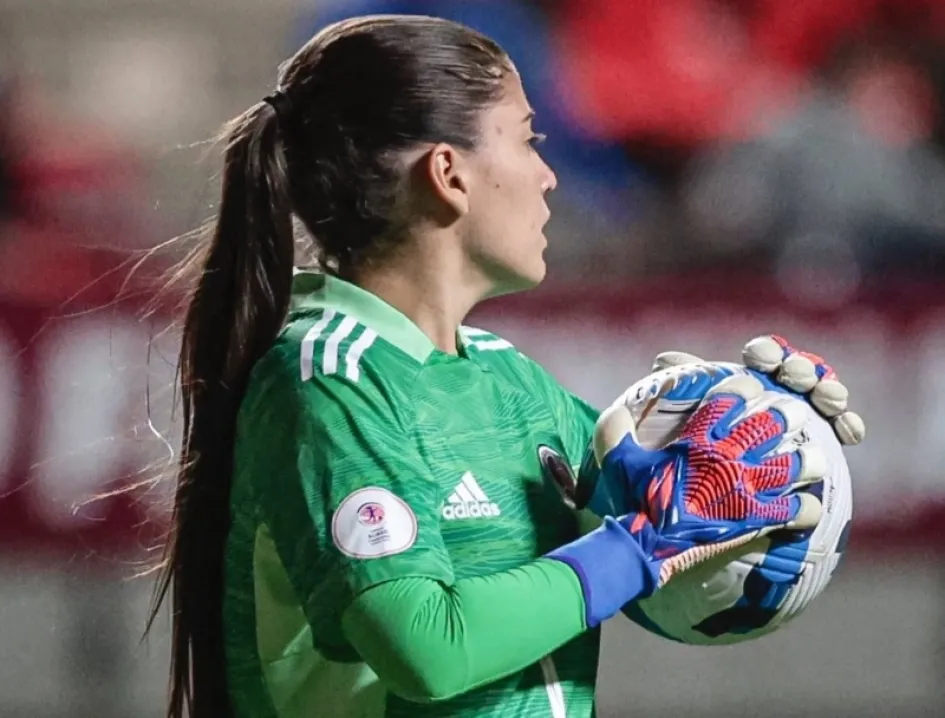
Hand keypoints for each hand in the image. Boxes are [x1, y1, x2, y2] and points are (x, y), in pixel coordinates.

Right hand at [595, 373, 822, 586]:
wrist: (650, 545)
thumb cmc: (636, 500)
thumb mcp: (618, 460)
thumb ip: (616, 430)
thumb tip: (614, 410)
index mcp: (698, 441)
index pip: (728, 401)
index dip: (744, 389)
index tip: (752, 387)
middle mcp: (727, 460)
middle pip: (768, 427)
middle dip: (785, 417)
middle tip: (794, 414)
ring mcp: (745, 489)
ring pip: (792, 466)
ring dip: (806, 460)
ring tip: (815, 457)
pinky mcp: (755, 519)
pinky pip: (795, 511)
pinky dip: (806, 509)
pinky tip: (810, 507)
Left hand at [653, 334, 865, 445]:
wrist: (705, 499)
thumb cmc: (690, 449)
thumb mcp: (673, 418)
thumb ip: (676, 387)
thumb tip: (663, 359)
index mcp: (747, 378)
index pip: (763, 354)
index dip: (766, 352)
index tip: (760, 362)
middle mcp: (778, 390)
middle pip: (798, 369)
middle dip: (801, 369)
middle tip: (797, 378)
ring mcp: (801, 416)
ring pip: (824, 392)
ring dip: (829, 391)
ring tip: (829, 400)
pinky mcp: (820, 442)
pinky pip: (842, 428)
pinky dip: (849, 425)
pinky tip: (849, 433)